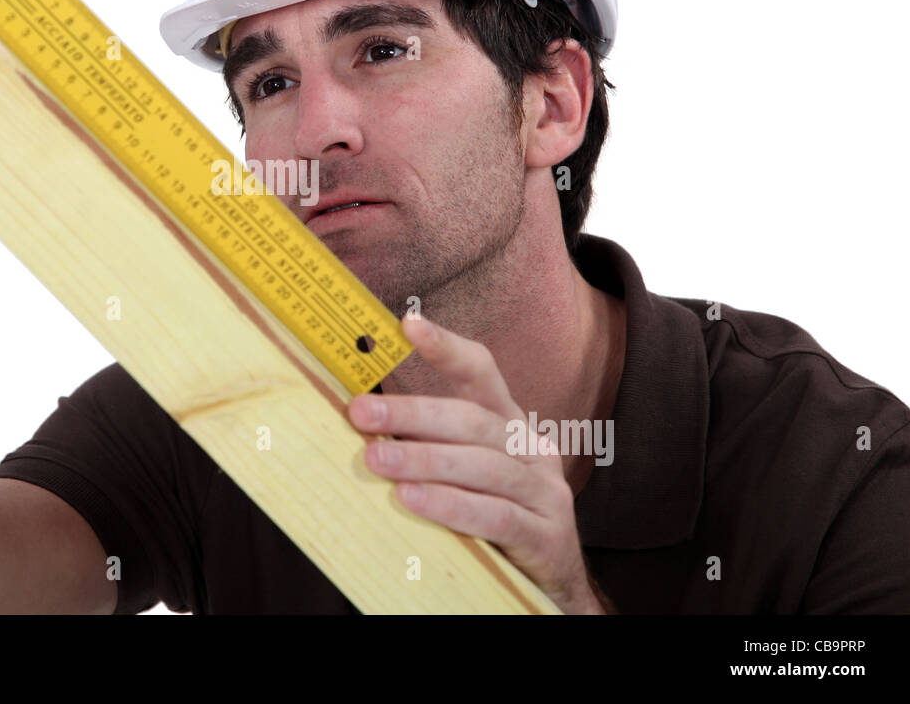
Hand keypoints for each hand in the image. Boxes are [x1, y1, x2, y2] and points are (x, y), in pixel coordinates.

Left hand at [348, 314, 607, 613]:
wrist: (550, 583)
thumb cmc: (492, 516)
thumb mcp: (464, 472)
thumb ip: (426, 442)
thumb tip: (359, 416)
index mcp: (509, 424)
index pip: (481, 372)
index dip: (447, 348)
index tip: (407, 325)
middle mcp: (531, 448)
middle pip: (471, 420)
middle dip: (412, 412)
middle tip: (362, 412)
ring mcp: (545, 492)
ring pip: (481, 466)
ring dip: (424, 459)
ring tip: (377, 458)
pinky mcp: (547, 536)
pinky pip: (495, 516)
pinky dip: (451, 506)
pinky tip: (413, 500)